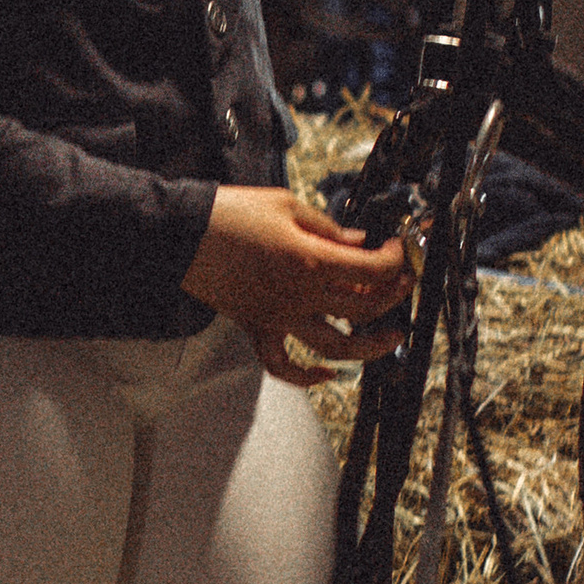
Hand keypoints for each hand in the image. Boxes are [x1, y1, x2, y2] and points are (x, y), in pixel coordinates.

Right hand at [181, 188, 411, 387]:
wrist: (181, 235)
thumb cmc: (230, 214)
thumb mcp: (287, 205)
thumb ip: (328, 227)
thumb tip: (357, 242)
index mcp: (310, 260)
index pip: (371, 268)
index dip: (396, 259)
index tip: (397, 249)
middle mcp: (299, 295)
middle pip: (363, 308)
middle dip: (393, 294)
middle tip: (403, 282)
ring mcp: (278, 317)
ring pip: (335, 347)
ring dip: (370, 347)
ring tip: (391, 337)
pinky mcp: (257, 328)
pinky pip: (282, 365)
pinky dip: (306, 377)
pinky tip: (327, 374)